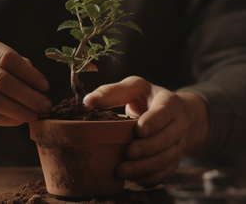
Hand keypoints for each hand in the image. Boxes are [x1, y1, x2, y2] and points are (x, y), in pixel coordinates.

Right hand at [0, 29, 51, 125]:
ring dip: (16, 110)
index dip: (29, 74)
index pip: (7, 58)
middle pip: (0, 79)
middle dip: (27, 95)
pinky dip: (1, 119)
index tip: (45, 87)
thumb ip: (11, 62)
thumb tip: (38, 82)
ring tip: (34, 115)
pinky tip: (16, 120)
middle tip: (45, 106)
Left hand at [83, 76, 208, 183]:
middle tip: (129, 152)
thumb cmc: (146, 98)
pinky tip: (133, 178)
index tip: (139, 130)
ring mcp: (177, 143)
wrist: (171, 114)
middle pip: (167, 138)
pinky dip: (150, 176)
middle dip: (148, 147)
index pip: (165, 112)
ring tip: (124, 170)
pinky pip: (165, 171)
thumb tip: (88, 101)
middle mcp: (178, 124)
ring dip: (146, 166)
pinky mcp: (173, 158)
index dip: (154, 122)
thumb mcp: (133, 88)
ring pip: (167, 158)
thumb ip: (112, 92)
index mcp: (169, 103)